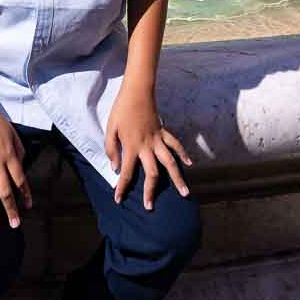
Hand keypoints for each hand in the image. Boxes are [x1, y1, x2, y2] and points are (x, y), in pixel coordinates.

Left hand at [105, 87, 191, 210]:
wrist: (137, 92)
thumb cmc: (121, 110)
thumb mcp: (110, 129)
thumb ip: (111, 149)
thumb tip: (115, 167)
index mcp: (131, 147)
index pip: (125, 173)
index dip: (122, 187)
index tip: (118, 200)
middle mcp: (146, 147)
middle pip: (152, 173)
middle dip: (150, 191)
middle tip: (150, 207)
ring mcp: (157, 140)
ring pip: (170, 163)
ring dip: (177, 179)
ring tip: (184, 193)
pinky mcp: (163, 132)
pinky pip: (175, 144)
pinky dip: (183, 154)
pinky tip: (189, 163)